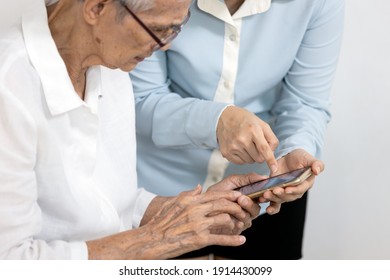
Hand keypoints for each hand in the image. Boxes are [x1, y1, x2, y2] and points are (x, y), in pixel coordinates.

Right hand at [88, 186, 248, 259]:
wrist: (151, 240)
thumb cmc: (160, 222)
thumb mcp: (173, 203)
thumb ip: (188, 194)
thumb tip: (197, 187)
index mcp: (191, 200)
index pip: (216, 194)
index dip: (232, 195)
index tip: (241, 196)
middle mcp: (196, 209)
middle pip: (224, 204)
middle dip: (238, 206)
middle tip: (246, 209)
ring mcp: (198, 224)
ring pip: (225, 219)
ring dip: (237, 222)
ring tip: (242, 225)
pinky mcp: (199, 239)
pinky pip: (221, 238)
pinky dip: (234, 239)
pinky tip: (241, 240)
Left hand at [207, 173, 280, 227]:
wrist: (200, 206)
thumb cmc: (216, 193)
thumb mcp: (231, 181)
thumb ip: (247, 179)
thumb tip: (263, 176)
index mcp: (250, 197)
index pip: (264, 198)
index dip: (267, 197)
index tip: (264, 193)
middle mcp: (248, 209)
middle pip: (257, 209)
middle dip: (250, 204)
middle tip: (242, 199)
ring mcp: (242, 219)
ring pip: (249, 217)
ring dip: (242, 212)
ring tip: (234, 205)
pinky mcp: (236, 229)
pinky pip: (240, 226)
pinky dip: (237, 222)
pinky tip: (233, 219)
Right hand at [217, 106, 278, 172]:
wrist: (224, 118)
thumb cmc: (245, 121)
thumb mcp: (262, 124)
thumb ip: (271, 139)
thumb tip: (271, 154)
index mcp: (253, 130)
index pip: (264, 149)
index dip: (270, 160)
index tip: (274, 169)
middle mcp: (242, 139)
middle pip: (258, 158)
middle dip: (260, 155)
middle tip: (255, 145)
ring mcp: (233, 146)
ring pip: (250, 161)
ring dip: (251, 156)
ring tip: (246, 144)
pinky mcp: (226, 152)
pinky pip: (240, 162)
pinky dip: (242, 157)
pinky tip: (239, 148)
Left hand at [259, 149, 323, 205]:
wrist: (288, 157)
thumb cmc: (300, 158)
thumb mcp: (308, 158)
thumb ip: (316, 164)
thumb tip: (317, 170)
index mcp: (305, 184)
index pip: (300, 189)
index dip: (294, 190)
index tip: (287, 190)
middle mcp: (295, 190)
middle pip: (289, 197)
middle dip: (281, 195)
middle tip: (274, 191)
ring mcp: (285, 192)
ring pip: (280, 199)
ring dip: (273, 199)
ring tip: (265, 195)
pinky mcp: (276, 190)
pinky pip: (273, 200)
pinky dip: (269, 203)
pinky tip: (261, 201)